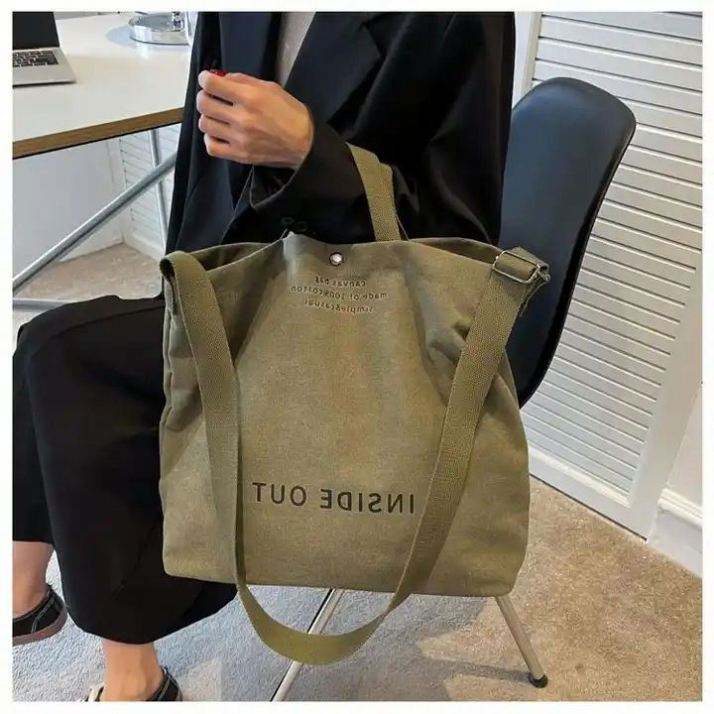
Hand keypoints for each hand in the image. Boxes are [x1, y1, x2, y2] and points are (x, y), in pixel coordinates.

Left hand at [196, 70, 313, 167]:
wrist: (304, 144)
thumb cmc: (290, 113)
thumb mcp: (271, 88)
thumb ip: (244, 81)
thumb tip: (222, 79)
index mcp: (250, 97)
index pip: (211, 84)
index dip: (205, 79)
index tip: (208, 80)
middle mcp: (242, 118)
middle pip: (204, 104)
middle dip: (205, 97)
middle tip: (213, 98)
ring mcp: (239, 139)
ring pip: (205, 124)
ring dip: (208, 118)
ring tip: (218, 117)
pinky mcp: (240, 155)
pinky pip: (211, 147)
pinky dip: (210, 139)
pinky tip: (218, 134)